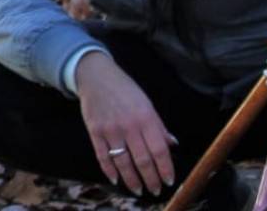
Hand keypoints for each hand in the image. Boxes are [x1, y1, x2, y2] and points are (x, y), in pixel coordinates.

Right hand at [74, 52, 175, 195]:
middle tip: (155, 190)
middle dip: (151, 179)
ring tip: (139, 190)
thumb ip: (159, 126)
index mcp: (146, 118)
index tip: (169, 180)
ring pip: (123, 162)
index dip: (165, 168)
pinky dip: (110, 171)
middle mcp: (129, 125)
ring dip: (132, 180)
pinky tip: (117, 180)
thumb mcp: (147, 103)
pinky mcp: (94, 131)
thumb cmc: (125, 89)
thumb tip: (172, 144)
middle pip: (142, 160)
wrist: (96, 76)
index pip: (159, 150)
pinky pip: (103, 156)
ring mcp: (110, 129)